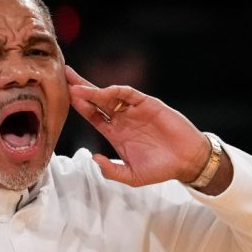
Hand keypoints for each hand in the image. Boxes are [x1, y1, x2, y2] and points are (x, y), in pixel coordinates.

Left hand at [66, 65, 210, 186]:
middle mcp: (122, 119)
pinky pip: (130, 94)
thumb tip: (94, 158)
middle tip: (65, 75)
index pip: (91, 115)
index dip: (78, 106)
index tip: (64, 96)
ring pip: (110, 95)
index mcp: (114, 133)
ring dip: (94, 90)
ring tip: (77, 88)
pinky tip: (105, 91)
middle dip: (80, 88)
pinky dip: (118, 91)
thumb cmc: (160, 169)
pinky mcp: (149, 104)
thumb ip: (111, 171)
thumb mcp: (132, 176)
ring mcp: (134, 110)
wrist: (187, 161)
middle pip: (96, 100)